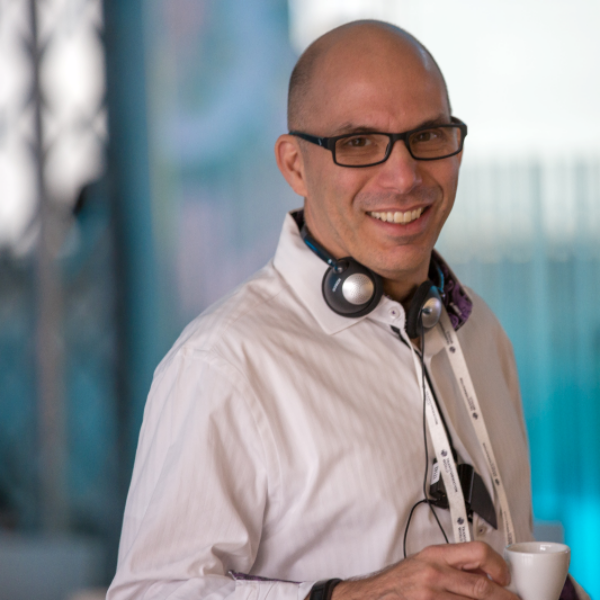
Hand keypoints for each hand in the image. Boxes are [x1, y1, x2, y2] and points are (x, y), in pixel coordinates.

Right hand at [332, 542, 517, 599]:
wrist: (372, 596)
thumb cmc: (399, 582)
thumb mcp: (424, 563)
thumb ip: (453, 566)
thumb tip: (487, 575)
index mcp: (436, 556)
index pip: (478, 552)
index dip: (499, 567)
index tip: (506, 579)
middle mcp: (434, 574)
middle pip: (481, 587)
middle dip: (504, 599)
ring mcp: (430, 596)